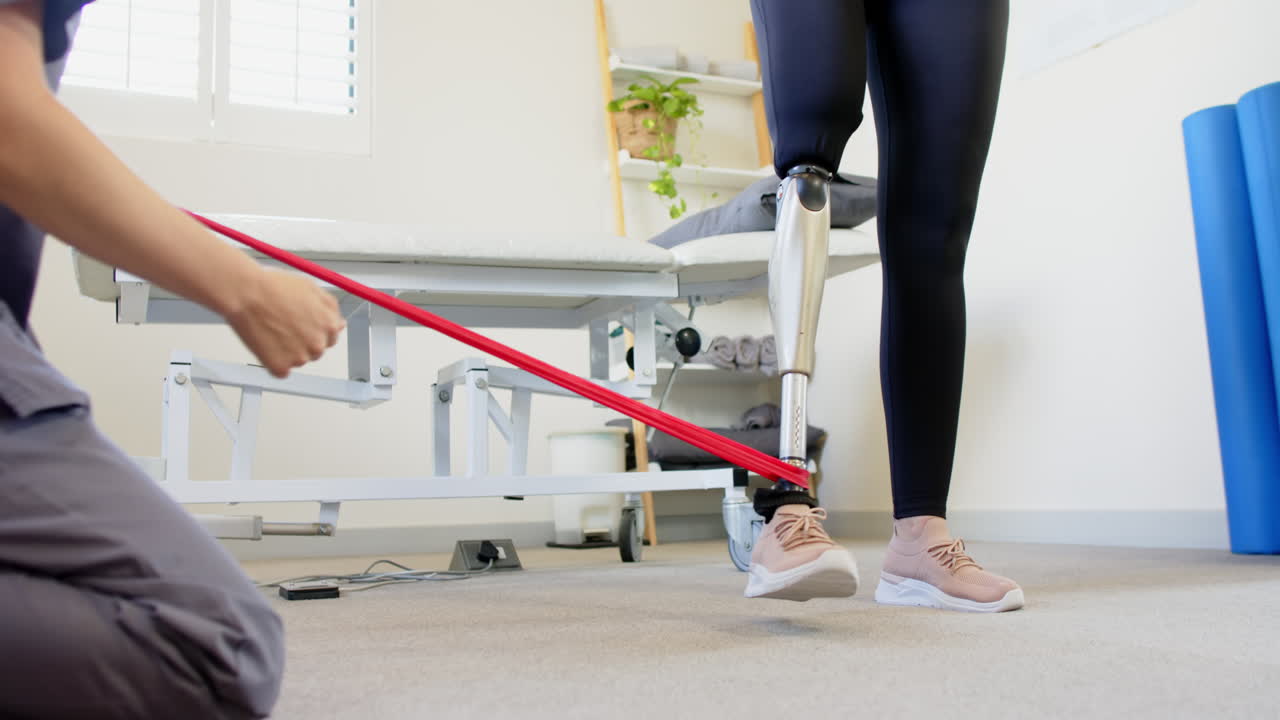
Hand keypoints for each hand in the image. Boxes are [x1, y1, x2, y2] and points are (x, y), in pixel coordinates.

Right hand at [224, 268, 344, 377]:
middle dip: (302, 342)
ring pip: (298, 360)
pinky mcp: (281, 367)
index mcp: (329, 326)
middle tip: (283, 326)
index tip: (301, 325)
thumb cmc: (274, 288)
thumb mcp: (312, 288)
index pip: (330, 337)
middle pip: (315, 351)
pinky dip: (273, 360)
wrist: (247, 294)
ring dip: (288, 351)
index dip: (314, 330)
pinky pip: (280, 370)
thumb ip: (330, 308)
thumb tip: (340, 323)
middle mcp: (318, 345)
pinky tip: (265, 342)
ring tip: (272, 330)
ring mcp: (300, 358)